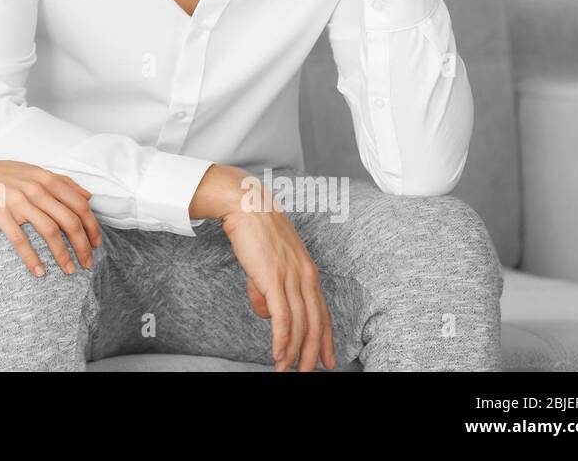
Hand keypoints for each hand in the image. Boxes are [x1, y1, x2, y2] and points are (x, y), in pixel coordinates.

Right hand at [0, 153, 102, 277]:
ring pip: (50, 231)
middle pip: (69, 220)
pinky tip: (39, 272)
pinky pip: (20, 240)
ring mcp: (17, 200)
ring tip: (69, 270)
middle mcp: (35, 188)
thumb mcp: (34, 172)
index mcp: (46, 178)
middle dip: (83, 245)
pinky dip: (31, 258)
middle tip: (87, 263)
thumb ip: (62, 182)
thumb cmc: (1, 175)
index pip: (79, 204)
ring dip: (63, 254)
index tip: (96, 244)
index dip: (92, 226)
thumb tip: (88, 196)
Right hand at [221, 185, 335, 371]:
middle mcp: (306, 277)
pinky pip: (282, 318)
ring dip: (293, 353)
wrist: (247, 205)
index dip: (327, 340)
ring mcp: (291, 278)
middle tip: (308, 373)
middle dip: (313, 354)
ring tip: (286, 370)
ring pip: (299, 325)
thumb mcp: (269, 262)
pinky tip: (279, 355)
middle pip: (315, 324)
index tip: (329, 360)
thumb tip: (267, 312)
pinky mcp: (274, 279)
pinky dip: (281, 341)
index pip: (323, 313)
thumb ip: (270, 288)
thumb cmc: (256, 230)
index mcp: (309, 272)